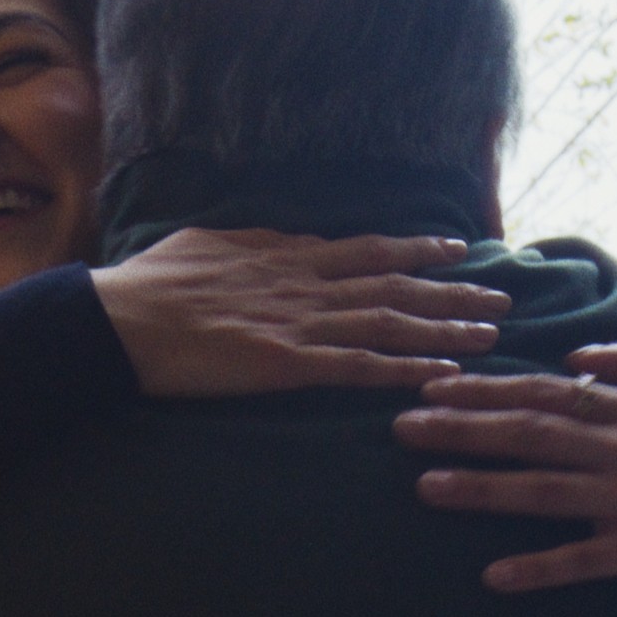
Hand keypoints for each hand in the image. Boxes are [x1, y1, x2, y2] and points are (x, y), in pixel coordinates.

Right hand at [88, 230, 508, 398]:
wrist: (117, 318)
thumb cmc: (147, 284)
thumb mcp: (203, 245)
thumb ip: (248, 246)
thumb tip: (270, 241)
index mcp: (282, 253)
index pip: (364, 249)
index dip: (414, 250)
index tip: (453, 250)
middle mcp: (302, 282)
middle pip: (393, 282)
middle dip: (451, 289)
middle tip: (500, 294)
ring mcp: (298, 322)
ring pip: (389, 321)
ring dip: (443, 328)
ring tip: (489, 334)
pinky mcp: (285, 363)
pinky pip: (358, 366)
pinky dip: (404, 369)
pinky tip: (443, 375)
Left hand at [393, 339, 616, 601]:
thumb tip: (574, 354)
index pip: (547, 393)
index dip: (487, 389)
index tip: (433, 386)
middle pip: (532, 435)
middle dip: (464, 429)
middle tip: (402, 427)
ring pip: (546, 492)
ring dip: (483, 489)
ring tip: (425, 487)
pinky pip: (583, 562)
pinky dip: (540, 568)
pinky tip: (494, 576)